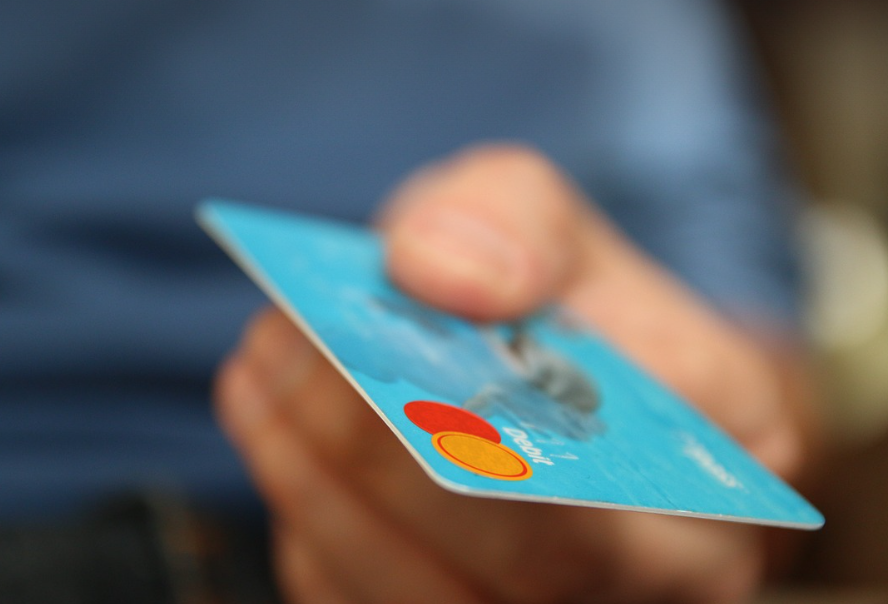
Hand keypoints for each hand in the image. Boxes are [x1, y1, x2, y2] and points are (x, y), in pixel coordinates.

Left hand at [215, 145, 818, 602]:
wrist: (559, 367)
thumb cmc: (567, 300)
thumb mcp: (550, 223)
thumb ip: (511, 220)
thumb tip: (438, 273)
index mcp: (724, 471)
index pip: (612, 482)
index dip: (477, 429)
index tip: (357, 341)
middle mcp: (663, 578)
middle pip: (521, 564)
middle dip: (374, 458)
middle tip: (283, 351)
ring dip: (320, 498)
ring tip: (259, 384)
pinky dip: (314, 540)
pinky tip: (278, 446)